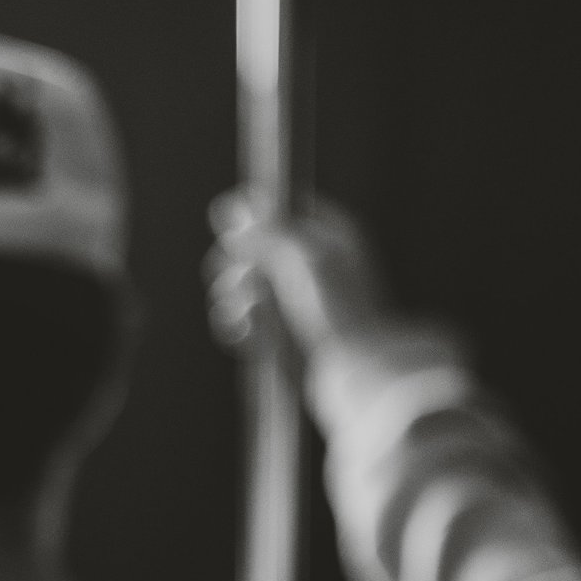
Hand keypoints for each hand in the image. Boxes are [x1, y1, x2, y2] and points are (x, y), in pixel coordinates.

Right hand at [206, 191, 396, 355]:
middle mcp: (305, 265)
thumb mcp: (306, 258)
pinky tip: (245, 330)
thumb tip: (224, 210)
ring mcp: (287, 302)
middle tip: (245, 279)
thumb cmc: (343, 312)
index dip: (254, 216)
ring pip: (236, 284)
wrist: (356, 372)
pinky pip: (236, 320)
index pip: (282, 208)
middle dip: (236, 262)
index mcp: (327, 236)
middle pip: (248, 246)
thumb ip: (265, 232)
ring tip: (249, 310)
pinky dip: (233, 324)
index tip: (238, 230)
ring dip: (232, 295)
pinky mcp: (273, 334)